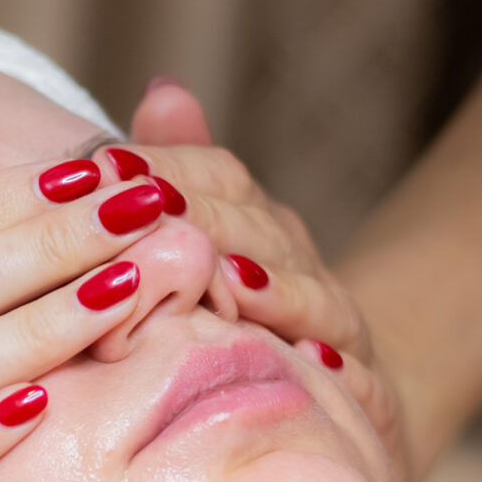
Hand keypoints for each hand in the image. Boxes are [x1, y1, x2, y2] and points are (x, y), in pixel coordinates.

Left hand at [124, 81, 412, 481]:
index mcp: (257, 223)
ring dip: (273, 291)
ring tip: (232, 283)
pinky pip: (359, 378)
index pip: (219, 178)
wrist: (342, 392)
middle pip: (260, 233)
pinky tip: (311, 363)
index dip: (168, 168)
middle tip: (157, 216)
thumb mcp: (210, 244)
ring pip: (313, 298)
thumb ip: (181, 173)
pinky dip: (337, 370)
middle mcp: (302, 264)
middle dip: (209, 223)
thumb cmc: (247, 316)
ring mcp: (339, 325)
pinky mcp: (369, 390)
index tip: (112, 164)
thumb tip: (163, 89)